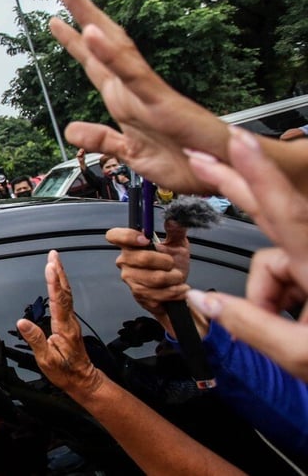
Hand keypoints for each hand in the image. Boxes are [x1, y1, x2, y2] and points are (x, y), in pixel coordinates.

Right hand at [16, 251, 104, 400]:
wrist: (84, 380)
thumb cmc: (66, 372)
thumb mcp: (46, 360)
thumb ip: (35, 340)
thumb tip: (22, 322)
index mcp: (64, 328)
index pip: (58, 301)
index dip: (53, 283)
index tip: (50, 266)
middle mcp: (70, 321)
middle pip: (65, 292)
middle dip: (59, 272)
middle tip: (53, 256)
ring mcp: (71, 321)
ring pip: (67, 294)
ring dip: (61, 277)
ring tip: (54, 262)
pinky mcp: (70, 323)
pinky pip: (66, 300)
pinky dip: (61, 287)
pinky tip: (58, 282)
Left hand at [50, 0, 231, 193]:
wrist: (223, 171)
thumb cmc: (185, 159)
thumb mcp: (129, 153)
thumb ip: (101, 139)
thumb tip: (71, 129)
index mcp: (124, 100)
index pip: (94, 64)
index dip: (74, 42)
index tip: (55, 19)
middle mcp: (133, 89)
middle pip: (103, 45)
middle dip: (83, 14)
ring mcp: (146, 92)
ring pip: (116, 48)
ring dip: (92, 19)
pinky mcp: (160, 101)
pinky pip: (133, 74)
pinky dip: (111, 53)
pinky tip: (92, 33)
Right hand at [106, 223, 196, 335]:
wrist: (176, 291)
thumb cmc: (173, 267)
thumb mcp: (178, 246)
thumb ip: (176, 231)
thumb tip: (174, 218)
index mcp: (130, 245)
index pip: (114, 236)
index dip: (128, 236)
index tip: (146, 239)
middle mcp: (125, 261)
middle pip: (142, 258)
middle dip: (166, 262)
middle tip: (173, 264)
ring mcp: (130, 279)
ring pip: (154, 278)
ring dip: (173, 279)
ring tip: (178, 278)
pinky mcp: (138, 295)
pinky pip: (158, 293)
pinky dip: (174, 292)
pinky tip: (178, 290)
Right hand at [182, 127, 307, 377]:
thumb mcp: (301, 357)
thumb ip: (250, 327)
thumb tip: (206, 303)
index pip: (285, 211)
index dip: (259, 173)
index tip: (240, 142)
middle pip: (273, 212)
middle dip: (236, 185)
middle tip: (202, 158)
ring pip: (276, 264)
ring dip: (269, 294)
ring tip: (286, 330)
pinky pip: (290, 276)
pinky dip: (284, 297)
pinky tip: (294, 324)